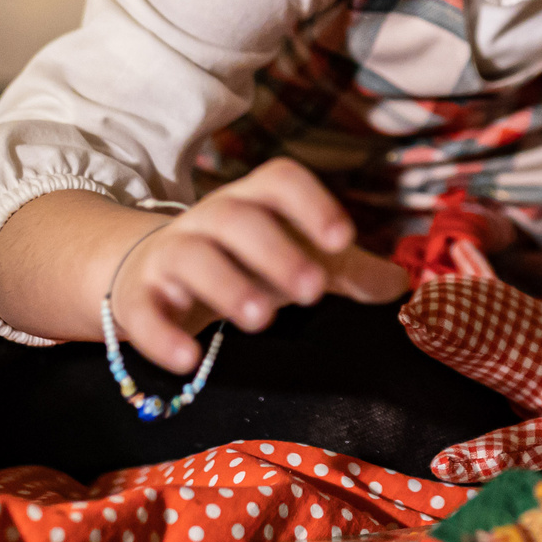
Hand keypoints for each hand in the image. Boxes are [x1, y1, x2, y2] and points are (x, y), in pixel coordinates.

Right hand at [113, 159, 407, 372]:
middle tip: (312, 291)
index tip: (343, 238)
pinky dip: (162, 334)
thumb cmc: (240, 261)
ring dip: (226, 285)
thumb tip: (404, 286)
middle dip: (274, 250)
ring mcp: (169, 256)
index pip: (279, 181)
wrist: (146, 270)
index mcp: (252, 202)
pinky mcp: (137, 299)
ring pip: (191, 257)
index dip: (311, 204)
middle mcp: (208, 220)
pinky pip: (143, 311)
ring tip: (261, 319)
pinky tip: (188, 360)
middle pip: (236, 218)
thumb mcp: (293, 258)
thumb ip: (347, 270)